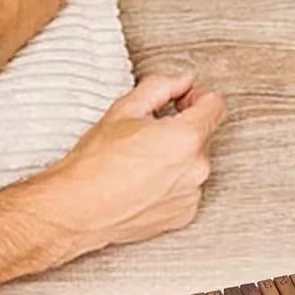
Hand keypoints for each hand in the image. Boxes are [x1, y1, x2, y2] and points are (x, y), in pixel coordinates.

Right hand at [32, 73, 226, 258]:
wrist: (78, 209)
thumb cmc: (95, 163)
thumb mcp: (124, 110)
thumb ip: (160, 86)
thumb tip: (181, 81)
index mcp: (186, 137)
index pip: (215, 105)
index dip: (197, 97)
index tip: (180, 102)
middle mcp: (197, 168)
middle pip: (203, 135)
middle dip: (181, 130)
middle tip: (146, 135)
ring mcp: (192, 194)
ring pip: (194, 163)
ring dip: (176, 158)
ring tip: (140, 163)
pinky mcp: (184, 214)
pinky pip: (186, 189)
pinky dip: (171, 183)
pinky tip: (143, 184)